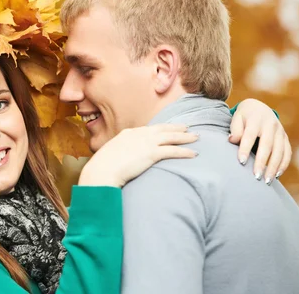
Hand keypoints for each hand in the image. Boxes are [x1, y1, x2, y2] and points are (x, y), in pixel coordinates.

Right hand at [78, 124, 198, 187]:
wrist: (102, 170)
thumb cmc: (103, 167)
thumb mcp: (111, 155)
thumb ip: (121, 154)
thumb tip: (122, 160)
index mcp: (128, 133)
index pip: (149, 129)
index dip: (161, 128)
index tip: (169, 128)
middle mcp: (139, 134)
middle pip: (163, 129)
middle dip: (176, 128)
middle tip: (187, 128)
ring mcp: (146, 142)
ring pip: (171, 137)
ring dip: (185, 137)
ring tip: (196, 137)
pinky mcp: (151, 153)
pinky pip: (173, 151)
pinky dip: (185, 152)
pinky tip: (194, 154)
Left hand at [229, 98, 291, 183]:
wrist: (259, 108)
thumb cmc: (244, 117)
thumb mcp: (237, 117)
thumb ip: (235, 129)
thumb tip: (232, 140)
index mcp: (256, 119)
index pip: (250, 135)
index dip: (245, 148)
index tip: (241, 162)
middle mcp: (271, 125)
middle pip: (267, 145)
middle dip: (262, 162)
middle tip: (256, 176)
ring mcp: (280, 131)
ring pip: (280, 151)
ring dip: (274, 167)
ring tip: (267, 181)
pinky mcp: (285, 137)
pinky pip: (287, 152)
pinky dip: (283, 164)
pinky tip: (277, 175)